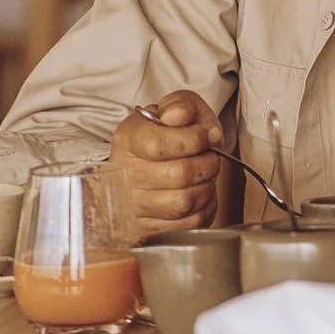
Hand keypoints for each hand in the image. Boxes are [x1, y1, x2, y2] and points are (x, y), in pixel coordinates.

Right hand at [111, 91, 224, 235]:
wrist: (161, 160)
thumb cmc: (173, 134)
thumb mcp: (178, 107)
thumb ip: (180, 105)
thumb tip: (176, 117)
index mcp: (128, 140)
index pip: (160, 145)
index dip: (194, 140)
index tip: (207, 135)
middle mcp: (125, 175)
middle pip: (179, 175)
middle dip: (207, 163)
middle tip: (210, 156)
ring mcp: (133, 205)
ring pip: (184, 203)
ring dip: (207, 187)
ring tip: (204, 175)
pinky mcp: (148, 228)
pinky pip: (188, 223)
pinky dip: (204, 207)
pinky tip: (200, 193)